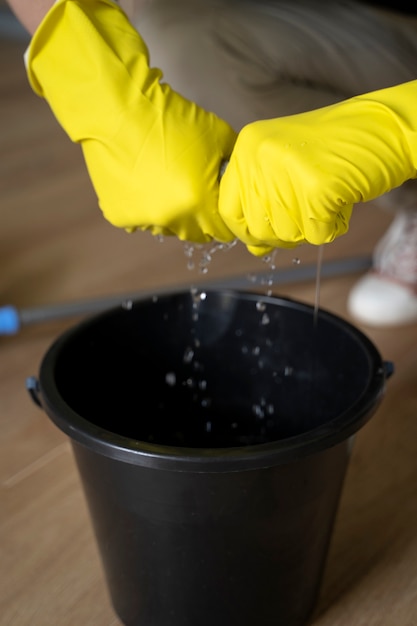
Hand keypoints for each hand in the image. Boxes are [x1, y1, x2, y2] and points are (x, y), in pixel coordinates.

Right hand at [26, 0, 236, 242]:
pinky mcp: (118, 215)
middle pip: (195, 234)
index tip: (220, 205)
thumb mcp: (218, 135)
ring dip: (171, 214)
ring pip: (166, 227)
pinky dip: (144, 208)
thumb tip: (233, 175)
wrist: (119, 110)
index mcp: (198, 204)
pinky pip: (139, 220)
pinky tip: (143, 183)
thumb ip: (231, 163)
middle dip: (201, 220)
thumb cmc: (172, 119)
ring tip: (166, 184)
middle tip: (195, 194)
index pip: (222, 232)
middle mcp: (171, 220)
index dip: (225, 219)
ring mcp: (142, 220)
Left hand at [219, 81, 416, 255]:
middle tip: (304, 217)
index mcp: (248, 145)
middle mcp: (261, 155)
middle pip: (256, 228)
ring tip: (326, 201)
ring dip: (309, 229)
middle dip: (281, 235)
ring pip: (285, 234)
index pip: (227, 208)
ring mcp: (287, 170)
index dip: (244, 230)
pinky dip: (331, 227)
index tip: (263, 232)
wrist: (383, 127)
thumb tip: (254, 247)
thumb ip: (262, 198)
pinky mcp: (317, 187)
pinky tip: (340, 204)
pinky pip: (315, 234)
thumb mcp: (284, 162)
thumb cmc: (335, 147)